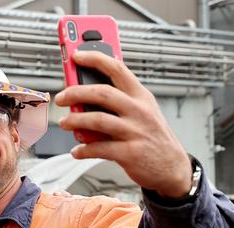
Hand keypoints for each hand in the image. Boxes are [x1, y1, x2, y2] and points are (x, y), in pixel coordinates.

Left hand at [54, 50, 191, 198]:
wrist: (172, 167)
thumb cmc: (151, 136)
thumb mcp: (143, 111)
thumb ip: (119, 100)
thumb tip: (84, 93)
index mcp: (141, 96)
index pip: (117, 68)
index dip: (95, 58)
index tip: (76, 55)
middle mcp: (139, 111)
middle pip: (102, 93)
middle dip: (76, 92)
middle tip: (61, 98)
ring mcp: (135, 132)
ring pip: (97, 119)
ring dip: (75, 120)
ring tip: (65, 123)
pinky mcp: (130, 153)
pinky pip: (99, 148)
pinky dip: (83, 149)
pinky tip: (77, 150)